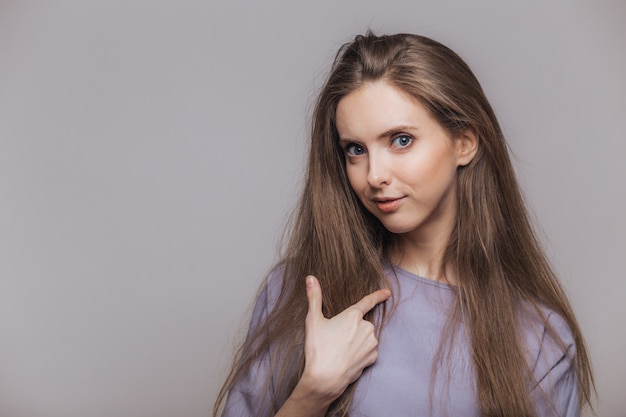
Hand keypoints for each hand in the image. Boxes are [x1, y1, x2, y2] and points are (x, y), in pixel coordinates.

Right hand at [300, 274, 390, 401]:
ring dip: (356, 341)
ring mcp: (372, 343)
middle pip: (360, 323)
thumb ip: (314, 297)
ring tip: (340, 350)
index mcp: (353, 315)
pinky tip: (348, 358)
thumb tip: (310, 278)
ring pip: (365, 337)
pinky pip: (368, 351)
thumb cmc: (318, 348)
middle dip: (351, 328)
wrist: (325, 378)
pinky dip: (360, 353)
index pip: (368, 302)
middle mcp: (366, 327)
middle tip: (336, 338)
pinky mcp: (373, 358)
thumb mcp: (313, 320)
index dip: (378, 296)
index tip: (387, 292)